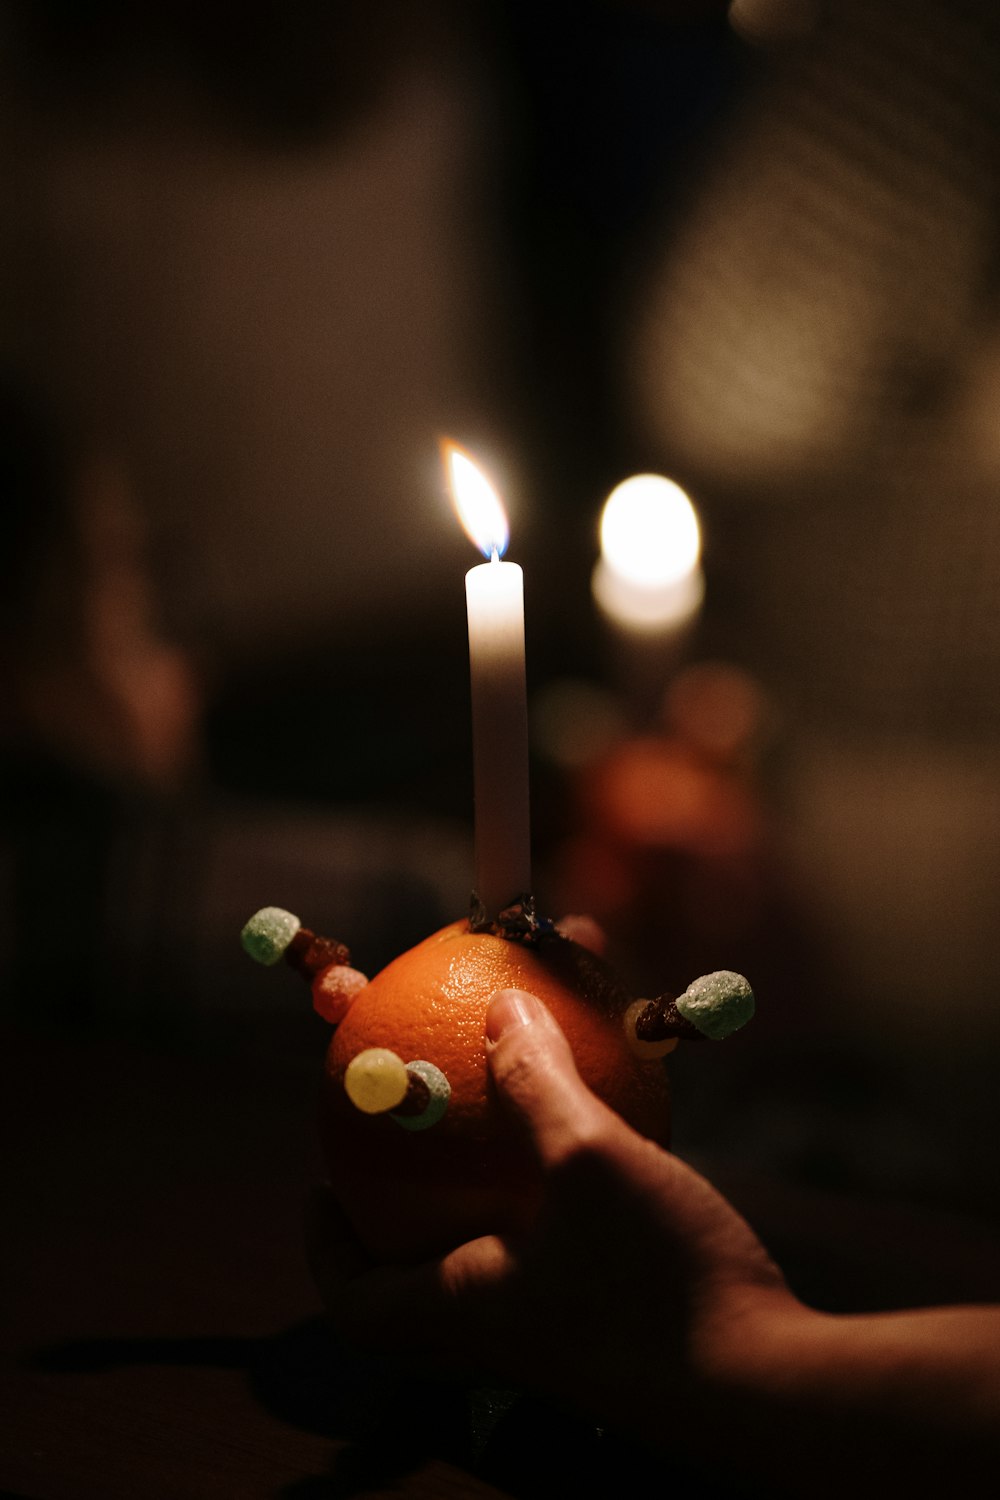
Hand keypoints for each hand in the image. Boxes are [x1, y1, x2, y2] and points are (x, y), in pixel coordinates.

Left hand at [306, 986, 795, 1446]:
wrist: (768, 1387)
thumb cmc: (656, 1285)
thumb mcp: (588, 1160)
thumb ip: (537, 1081)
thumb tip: (501, 1006)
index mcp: (465, 1310)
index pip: (357, 1301)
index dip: (327, 1246)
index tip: (324, 1183)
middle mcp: (503, 1329)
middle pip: (418, 1275)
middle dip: (402, 1208)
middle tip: (407, 1143)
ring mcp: (565, 1328)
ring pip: (497, 1257)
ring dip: (487, 1194)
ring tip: (498, 1122)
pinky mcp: (621, 1317)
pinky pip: (564, 1247)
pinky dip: (562, 1193)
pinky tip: (605, 1131)